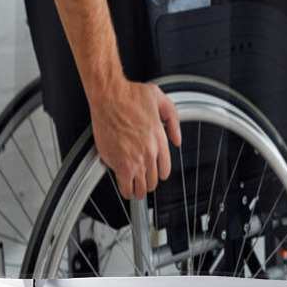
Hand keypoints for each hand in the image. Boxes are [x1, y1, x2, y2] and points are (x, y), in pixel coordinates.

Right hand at [89, 79, 181, 199]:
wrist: (110, 97)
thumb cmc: (130, 96)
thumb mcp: (160, 100)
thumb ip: (173, 119)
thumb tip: (177, 140)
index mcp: (160, 138)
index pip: (165, 168)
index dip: (160, 173)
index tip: (155, 174)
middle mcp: (149, 152)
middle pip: (153, 180)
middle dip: (148, 182)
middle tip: (143, 181)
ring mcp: (134, 160)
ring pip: (141, 187)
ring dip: (138, 189)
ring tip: (134, 188)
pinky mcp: (118, 163)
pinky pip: (125, 187)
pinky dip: (125, 190)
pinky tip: (125, 188)